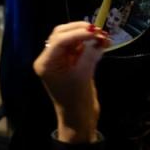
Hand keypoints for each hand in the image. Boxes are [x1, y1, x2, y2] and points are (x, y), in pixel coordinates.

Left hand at [34, 22, 109, 143]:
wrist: (79, 119)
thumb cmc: (77, 100)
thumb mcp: (83, 75)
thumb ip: (90, 54)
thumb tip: (99, 37)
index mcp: (46, 63)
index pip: (59, 40)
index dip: (77, 33)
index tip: (95, 31)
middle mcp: (49, 59)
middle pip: (62, 35)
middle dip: (80, 31)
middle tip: (99, 30)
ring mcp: (59, 60)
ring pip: (71, 39)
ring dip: (86, 37)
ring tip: (103, 37)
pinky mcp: (70, 63)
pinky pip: (78, 48)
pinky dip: (89, 44)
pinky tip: (102, 44)